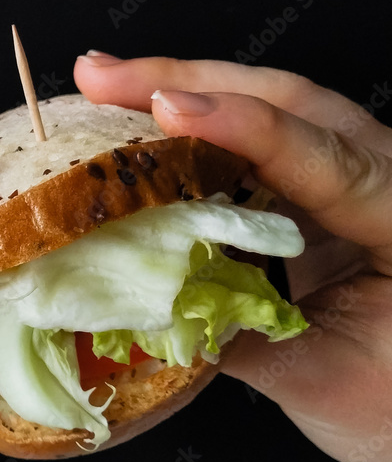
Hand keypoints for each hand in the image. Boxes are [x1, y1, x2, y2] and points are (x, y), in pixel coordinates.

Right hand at [75, 53, 391, 461]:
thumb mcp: (323, 383)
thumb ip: (237, 339)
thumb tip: (138, 301)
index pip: (328, 160)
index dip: (245, 129)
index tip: (170, 110)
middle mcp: (385, 174)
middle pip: (287, 100)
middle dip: (184, 80)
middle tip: (98, 77)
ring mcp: (348, 168)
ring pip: (267, 102)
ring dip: (179, 87)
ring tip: (101, 85)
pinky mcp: (313, 179)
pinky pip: (249, 134)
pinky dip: (189, 122)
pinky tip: (135, 118)